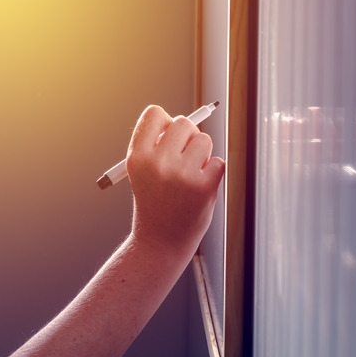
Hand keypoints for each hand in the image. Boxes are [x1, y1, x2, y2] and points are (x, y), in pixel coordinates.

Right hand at [125, 105, 224, 263]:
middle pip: (183, 122)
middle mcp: (157, 163)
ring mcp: (181, 175)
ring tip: (190, 175)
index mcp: (137, 156)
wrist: (160, 243)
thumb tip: (187, 121)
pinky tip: (199, 188)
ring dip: (202, 154)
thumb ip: (158, 145)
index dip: (165, 123)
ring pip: (204, 140)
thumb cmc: (155, 202)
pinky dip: (213, 172)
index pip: (155, 113)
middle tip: (184, 156)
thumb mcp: (143, 172)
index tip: (167, 138)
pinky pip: (218, 162)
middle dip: (188, 136)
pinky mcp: (203, 187)